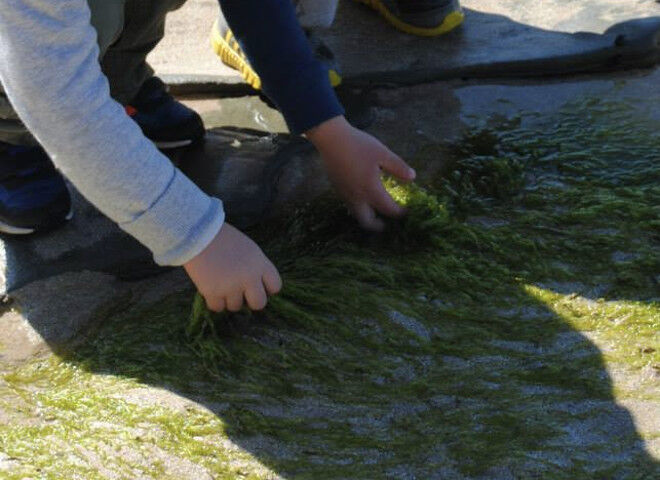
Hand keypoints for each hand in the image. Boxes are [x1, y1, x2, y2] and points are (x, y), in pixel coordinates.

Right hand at [184, 223, 281, 311]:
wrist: (199, 234)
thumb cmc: (224, 238)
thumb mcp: (249, 249)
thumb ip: (256, 267)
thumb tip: (257, 287)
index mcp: (260, 264)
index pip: (275, 286)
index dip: (267, 288)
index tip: (257, 286)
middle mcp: (249, 278)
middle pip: (259, 304)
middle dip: (250, 300)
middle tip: (241, 293)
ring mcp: (231, 287)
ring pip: (236, 306)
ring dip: (229, 299)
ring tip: (221, 284)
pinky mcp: (213, 292)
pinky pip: (217, 308)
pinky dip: (214, 302)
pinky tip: (211, 289)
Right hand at [306, 116, 415, 230]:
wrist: (331, 139)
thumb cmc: (358, 145)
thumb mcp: (382, 154)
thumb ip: (398, 167)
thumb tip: (413, 178)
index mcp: (371, 190)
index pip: (388, 209)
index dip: (400, 213)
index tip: (407, 211)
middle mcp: (356, 198)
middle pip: (367, 222)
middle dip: (378, 226)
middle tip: (387, 223)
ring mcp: (345, 195)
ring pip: (356, 214)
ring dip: (368, 217)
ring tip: (376, 211)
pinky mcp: (337, 189)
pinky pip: (350, 205)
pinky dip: (359, 207)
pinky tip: (364, 197)